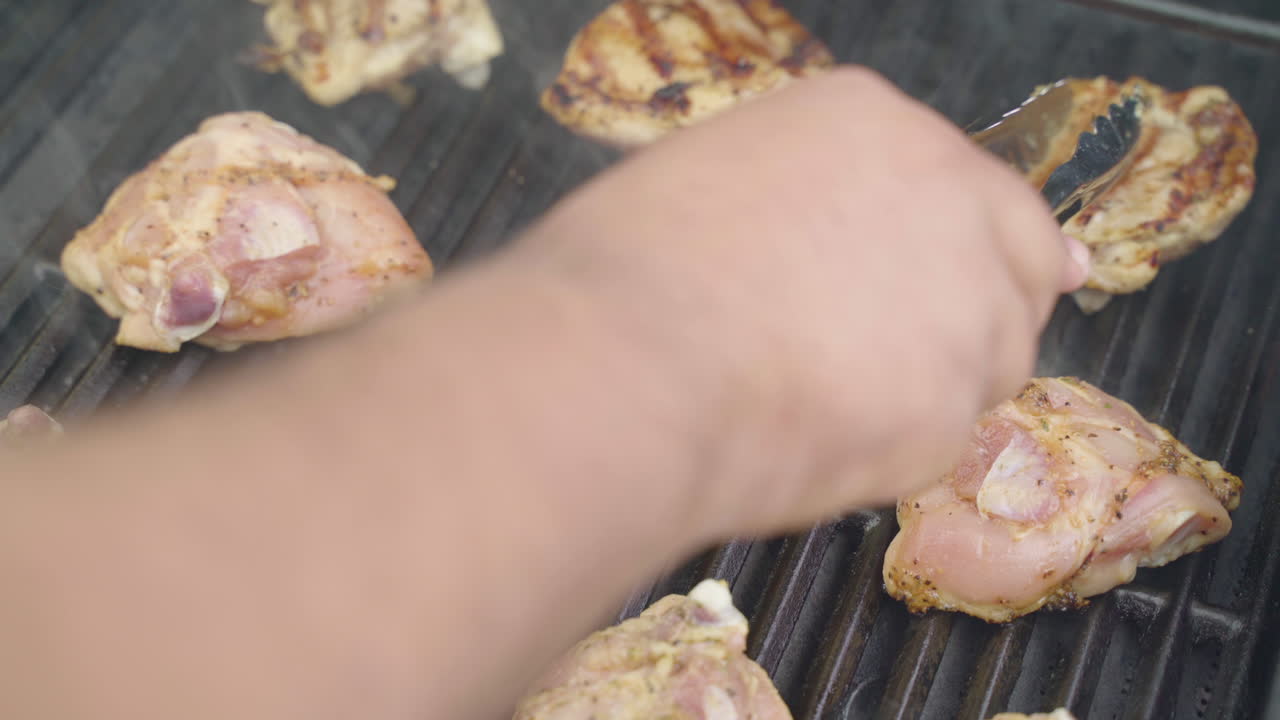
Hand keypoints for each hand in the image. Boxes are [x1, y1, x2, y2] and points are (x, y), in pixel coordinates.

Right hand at [513, 66, 1086, 536]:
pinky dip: (894, 448)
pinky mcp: (951, 408)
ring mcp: (963, 303)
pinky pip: (941, 435)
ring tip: (835, 403)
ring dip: (940, 384)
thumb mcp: (708, 184)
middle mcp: (944, 196)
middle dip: (987, 305)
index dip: (957, 238)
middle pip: (1020, 256)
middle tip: (921, 356)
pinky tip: (816, 441)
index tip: (948, 274)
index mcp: (872, 123)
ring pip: (994, 356)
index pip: (960, 179)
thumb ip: (795, 199)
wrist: (623, 367)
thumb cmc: (627, 272)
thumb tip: (815, 248)